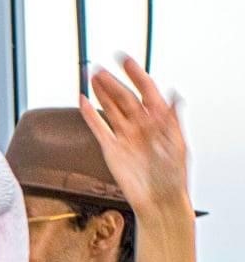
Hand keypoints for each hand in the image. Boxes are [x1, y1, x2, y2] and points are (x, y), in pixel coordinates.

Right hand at [81, 56, 190, 217]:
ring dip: (101, 93)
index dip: (136, 75)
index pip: (147, 91)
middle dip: (112, 82)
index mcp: (160, 121)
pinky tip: (83, 102)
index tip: (125, 61)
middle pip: (124, 98)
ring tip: (91, 78)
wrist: (158, 201)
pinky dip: (89, 115)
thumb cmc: (172, 177)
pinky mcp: (111, 149)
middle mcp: (141, 126)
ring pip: (110, 109)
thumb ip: (173, 121)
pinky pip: (98, 128)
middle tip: (99, 69)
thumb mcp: (178, 145)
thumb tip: (174, 96)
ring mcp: (125, 136)